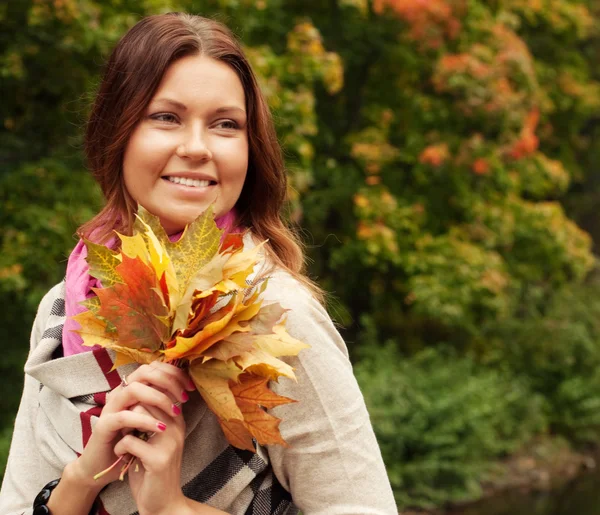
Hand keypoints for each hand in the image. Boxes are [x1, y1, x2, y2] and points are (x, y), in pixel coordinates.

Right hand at [72, 362, 193, 489]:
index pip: (154, 368)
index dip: (174, 373)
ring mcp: (110, 408)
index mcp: (131, 388)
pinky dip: (144, 420)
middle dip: (168, 381)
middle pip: (144, 372)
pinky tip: (160, 428)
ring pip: (133, 389)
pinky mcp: (103, 426)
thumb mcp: (149, 419)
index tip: (190, 387)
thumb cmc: (129, 441)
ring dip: (158, 398)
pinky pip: (124, 417)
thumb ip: (161, 404)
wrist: (102, 466)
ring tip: (175, 412)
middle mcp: (119, 393)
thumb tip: (184, 390)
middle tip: (184, 397)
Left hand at [114, 402, 187, 514]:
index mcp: (176, 420)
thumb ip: (149, 418)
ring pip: (138, 415)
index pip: (157, 392)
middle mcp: (177, 427)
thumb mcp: (154, 439)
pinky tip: (122, 456)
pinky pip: (130, 440)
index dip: (136, 401)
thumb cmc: (152, 469)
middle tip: (124, 430)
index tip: (129, 417)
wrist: (162, 503)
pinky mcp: (159, 459)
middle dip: (128, 413)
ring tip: (124, 440)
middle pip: (146, 400)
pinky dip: (120, 448)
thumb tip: (133, 394)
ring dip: (124, 428)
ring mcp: (170, 442)